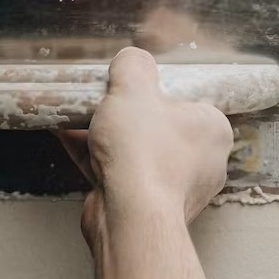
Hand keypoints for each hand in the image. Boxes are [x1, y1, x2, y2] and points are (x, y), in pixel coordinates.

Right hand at [56, 48, 233, 242]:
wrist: (129, 218)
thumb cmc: (144, 155)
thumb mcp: (134, 89)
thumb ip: (133, 65)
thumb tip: (131, 59)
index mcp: (212, 131)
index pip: (189, 100)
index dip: (158, 90)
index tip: (134, 85)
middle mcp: (199, 162)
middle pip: (156, 125)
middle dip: (123, 113)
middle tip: (103, 99)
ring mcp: (172, 187)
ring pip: (134, 151)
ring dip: (103, 134)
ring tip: (77, 116)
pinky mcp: (144, 206)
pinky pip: (117, 173)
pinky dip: (93, 156)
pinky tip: (67, 136)